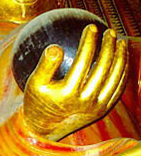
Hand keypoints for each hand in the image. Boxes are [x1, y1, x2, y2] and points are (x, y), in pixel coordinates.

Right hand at [23, 25, 127, 140]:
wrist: (46, 129)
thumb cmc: (37, 100)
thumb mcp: (34, 83)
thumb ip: (45, 64)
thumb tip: (56, 46)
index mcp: (68, 92)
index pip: (83, 61)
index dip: (89, 42)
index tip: (91, 27)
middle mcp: (86, 101)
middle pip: (103, 68)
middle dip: (108, 46)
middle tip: (110, 31)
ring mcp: (97, 106)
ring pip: (115, 78)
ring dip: (120, 57)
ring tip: (120, 40)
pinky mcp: (103, 109)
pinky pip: (117, 87)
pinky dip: (122, 71)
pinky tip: (121, 57)